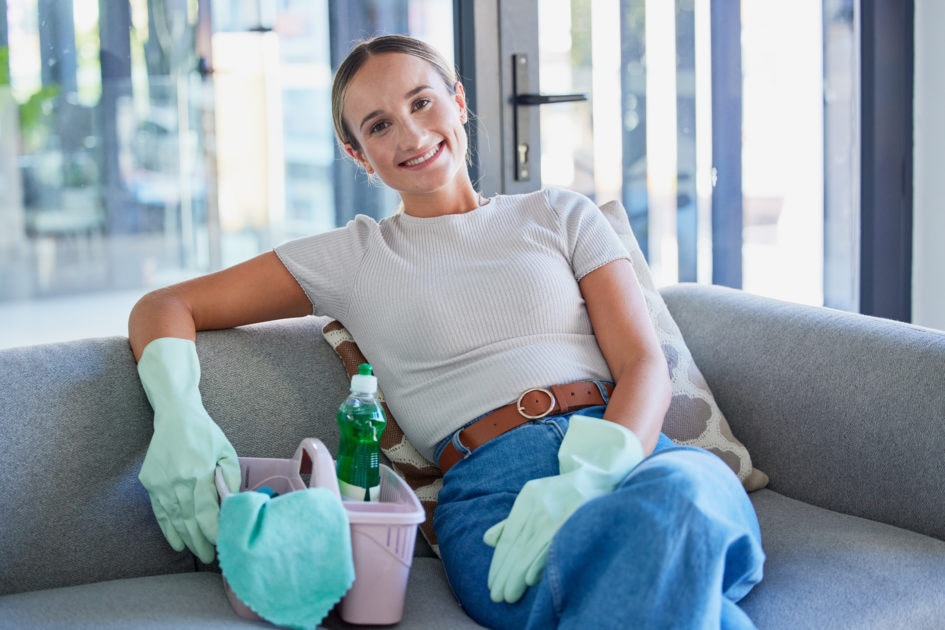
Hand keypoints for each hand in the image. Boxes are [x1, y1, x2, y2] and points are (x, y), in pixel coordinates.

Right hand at [136, 338, 240, 562]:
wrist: (175, 415)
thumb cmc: (205, 433)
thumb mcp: (226, 451)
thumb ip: (229, 478)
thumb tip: (231, 503)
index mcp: (198, 473)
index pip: (205, 512)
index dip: (213, 531)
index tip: (222, 544)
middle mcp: (176, 481)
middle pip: (188, 520)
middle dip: (200, 542)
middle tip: (211, 557)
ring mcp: (160, 483)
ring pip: (172, 519)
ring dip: (184, 538)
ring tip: (195, 552)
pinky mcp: (150, 482)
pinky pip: (159, 511)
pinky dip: (167, 527)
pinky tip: (176, 541)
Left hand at [483, 415, 643, 602]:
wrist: (595, 474)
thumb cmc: (561, 491)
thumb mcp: (532, 497)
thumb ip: (511, 520)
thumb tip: (488, 540)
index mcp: (526, 502)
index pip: (508, 539)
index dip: (499, 563)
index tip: (492, 583)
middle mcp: (537, 508)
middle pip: (517, 547)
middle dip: (505, 574)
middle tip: (497, 596)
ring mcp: (554, 514)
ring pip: (531, 550)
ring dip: (518, 575)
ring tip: (509, 594)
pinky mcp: (571, 519)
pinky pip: (551, 544)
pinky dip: (539, 561)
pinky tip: (530, 578)